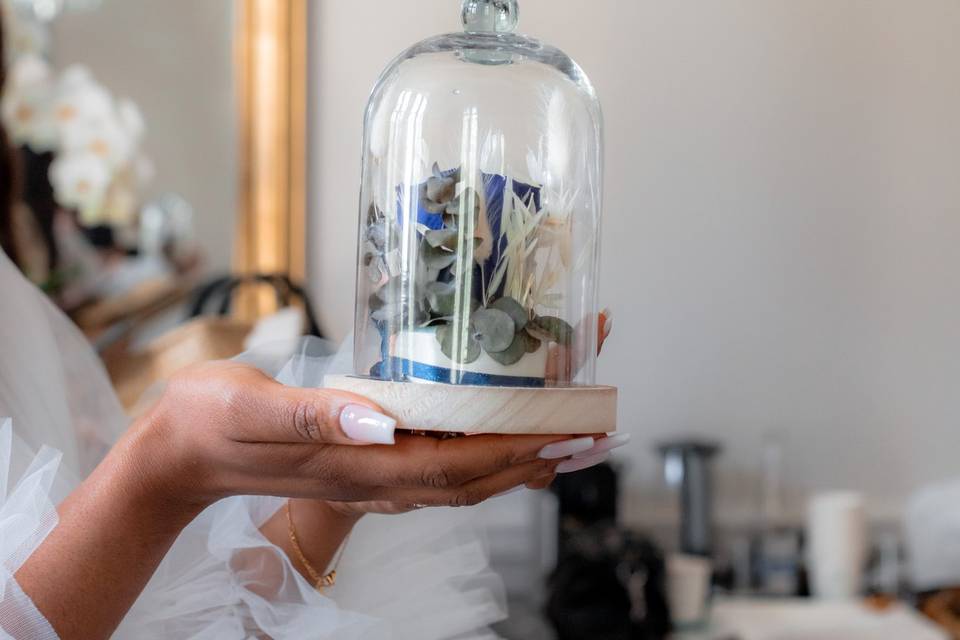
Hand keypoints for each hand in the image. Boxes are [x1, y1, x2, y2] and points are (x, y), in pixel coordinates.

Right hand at [140, 361, 589, 510]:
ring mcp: (372, 475)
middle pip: (477, 478)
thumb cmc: (210, 423)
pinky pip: (440, 466)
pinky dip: (483, 454)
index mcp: (359, 465)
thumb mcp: (253, 409)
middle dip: (541, 457)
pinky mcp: (365, 462)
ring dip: (522, 459)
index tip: (572, 432)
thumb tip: (380, 423)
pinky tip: (499, 438)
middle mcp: (376, 478)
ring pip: (465, 477)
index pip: (459, 466)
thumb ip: (316, 417)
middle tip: (597, 432)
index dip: (521, 451)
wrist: (177, 453)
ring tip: (568, 438)